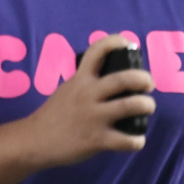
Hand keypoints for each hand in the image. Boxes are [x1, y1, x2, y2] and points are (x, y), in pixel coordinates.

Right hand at [19, 33, 154, 168]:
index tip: (129, 44)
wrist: (35, 141)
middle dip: (143, 79)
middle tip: (148, 84)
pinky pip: (126, 140)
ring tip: (147, 107)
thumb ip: (86, 82)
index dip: (116, 42)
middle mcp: (88, 95)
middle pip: (123, 79)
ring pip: (130, 106)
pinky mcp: (96, 140)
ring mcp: (93, 117)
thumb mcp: (67, 89)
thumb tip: (111, 79)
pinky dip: (137, 141)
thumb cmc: (54, 115)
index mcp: (81, 79)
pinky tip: (137, 141)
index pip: (97, 51)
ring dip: (146, 105)